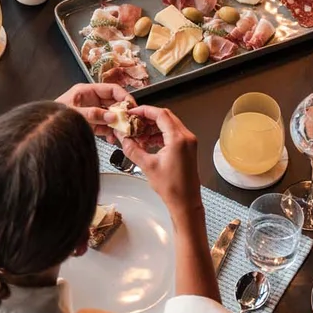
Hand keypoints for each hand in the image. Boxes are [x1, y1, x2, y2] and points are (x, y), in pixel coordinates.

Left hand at [55, 83, 131, 138]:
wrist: (45, 130)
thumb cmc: (53, 115)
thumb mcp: (73, 113)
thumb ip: (92, 114)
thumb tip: (111, 116)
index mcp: (87, 91)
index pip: (112, 89)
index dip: (124, 96)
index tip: (132, 107)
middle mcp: (92, 100)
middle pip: (114, 103)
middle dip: (123, 113)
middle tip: (130, 123)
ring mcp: (93, 112)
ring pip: (112, 116)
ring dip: (118, 125)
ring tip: (122, 133)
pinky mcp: (92, 124)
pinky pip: (106, 127)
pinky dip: (111, 133)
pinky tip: (112, 139)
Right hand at [120, 106, 201, 222]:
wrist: (185, 202)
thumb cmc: (173, 188)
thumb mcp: (147, 166)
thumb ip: (132, 149)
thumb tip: (123, 138)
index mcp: (178, 139)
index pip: (160, 114)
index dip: (144, 111)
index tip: (133, 113)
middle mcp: (186, 138)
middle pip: (165, 117)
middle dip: (147, 118)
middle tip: (133, 122)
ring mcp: (189, 142)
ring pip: (168, 125)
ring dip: (153, 127)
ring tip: (138, 134)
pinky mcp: (188, 148)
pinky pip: (172, 134)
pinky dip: (159, 134)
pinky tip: (148, 142)